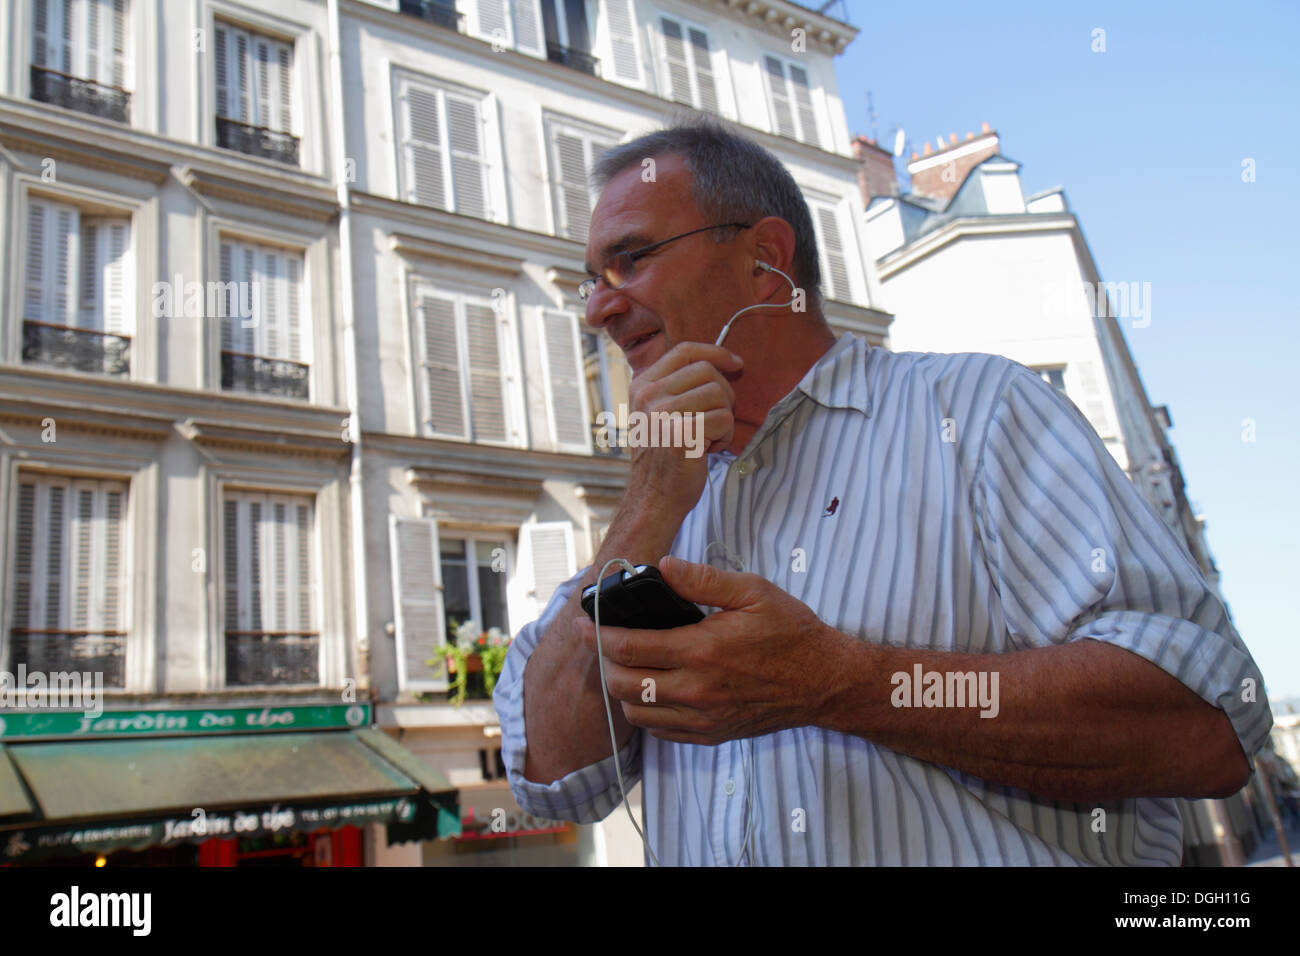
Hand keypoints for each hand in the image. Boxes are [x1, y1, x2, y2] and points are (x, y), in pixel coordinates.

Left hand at [574, 556, 851, 744]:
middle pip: (623, 685)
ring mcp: (702, 718)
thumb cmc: (790, 632)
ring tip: (628, 665)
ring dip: (624, 689)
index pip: (629, 647)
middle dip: (604, 662)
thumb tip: (662, 567)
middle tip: (603, 643)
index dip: (598, 635)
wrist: (824, 681)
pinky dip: (647, 711)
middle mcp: (696, 691)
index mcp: (701, 651)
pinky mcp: (710, 735)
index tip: (584, 623)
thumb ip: (703, 580)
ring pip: (637, 713)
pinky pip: (660, 731)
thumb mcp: (752, 591)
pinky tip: (654, 689)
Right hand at [625, 343, 742, 523]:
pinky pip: (724, 418)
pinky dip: (725, 436)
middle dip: (723, 394)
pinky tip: (708, 449)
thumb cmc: (665, 456)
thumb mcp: (659, 413)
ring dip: (724, 417)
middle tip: (715, 420)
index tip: (736, 364)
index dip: (716, 352)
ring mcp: (662, 412)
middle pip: (707, 371)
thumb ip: (678, 386)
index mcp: (642, 385)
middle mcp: (648, 395)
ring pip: (719, 394)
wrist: (654, 497)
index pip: (684, 351)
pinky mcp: (681, 432)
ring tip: (708, 437)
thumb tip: (721, 361)